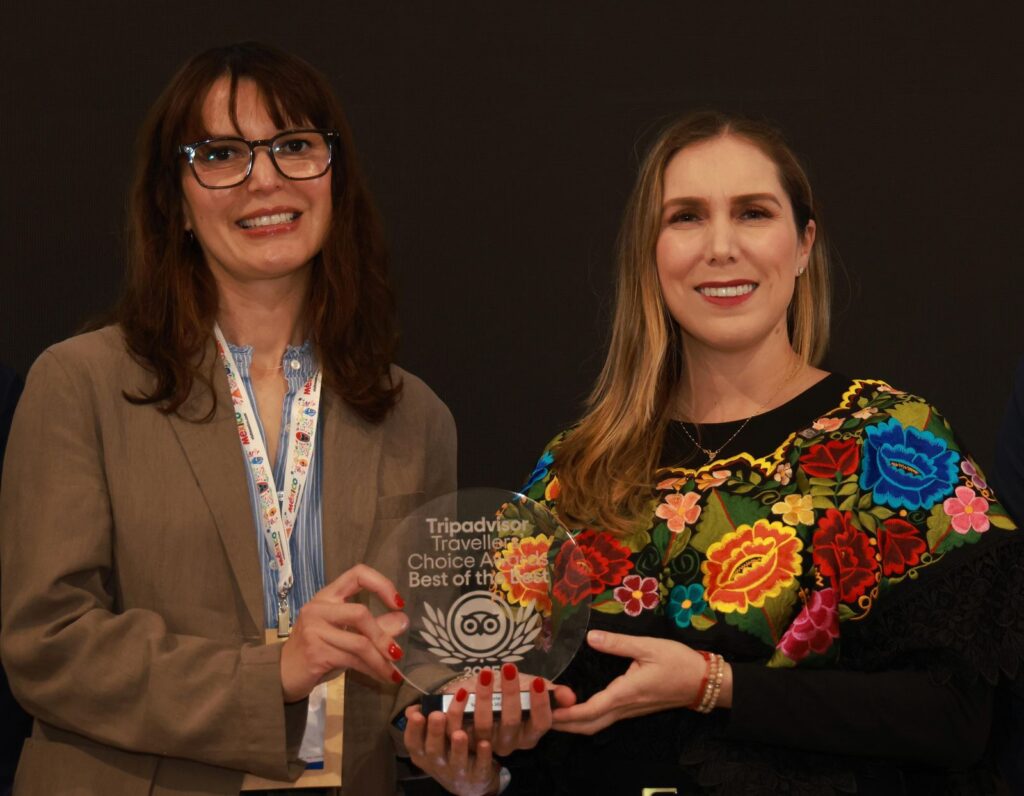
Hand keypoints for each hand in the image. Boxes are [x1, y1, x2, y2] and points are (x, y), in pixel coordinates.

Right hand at [279, 564, 406, 701]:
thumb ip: (375, 625)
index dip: (381, 584)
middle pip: (360, 613)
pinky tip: (382, 676)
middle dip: (383, 635)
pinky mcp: (315, 652)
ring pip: (359, 642)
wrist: (284, 674)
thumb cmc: (318, 649)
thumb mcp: (346, 634)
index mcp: (327, 596)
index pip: (357, 574)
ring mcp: (314, 629)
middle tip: (398, 653)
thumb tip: (403, 620)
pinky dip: (371, 669)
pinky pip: (352, 659)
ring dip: (381, 659)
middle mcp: (318, 608)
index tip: (398, 603)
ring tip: (394, 672)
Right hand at [403, 708, 499, 795]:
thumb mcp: (433, 740)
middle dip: (435, 732)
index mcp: (424, 753)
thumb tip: (412, 709)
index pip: (413, 743)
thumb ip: (425, 721)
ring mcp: (458, 772)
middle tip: (437, 715)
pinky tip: (485, 743)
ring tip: (459, 733)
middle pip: (434, 750)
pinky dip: (482, 755)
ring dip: (458, 747)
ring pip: (457, 760)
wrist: (470, 783)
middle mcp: (438, 764)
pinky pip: (480, 766)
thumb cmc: (447, 752)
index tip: (417, 715)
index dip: (413, 730)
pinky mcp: (478, 775)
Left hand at [455, 663, 574, 754]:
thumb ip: (550, 692)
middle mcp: (509, 743)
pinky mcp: (462, 739)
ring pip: (485, 724)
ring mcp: (484, 743)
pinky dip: (459, 708)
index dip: (540, 704)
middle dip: (511, 694)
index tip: (537, 681)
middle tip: (509, 668)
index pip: (540, 723)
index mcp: (529, 733)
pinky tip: (462, 690)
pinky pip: (459, 726)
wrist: (473, 702)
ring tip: (486, 673)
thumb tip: (571, 696)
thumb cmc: (505, 694)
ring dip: (485, 697)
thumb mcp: (528, 690)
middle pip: (512, 722)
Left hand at [551, 630, 731, 734]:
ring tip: (550, 712)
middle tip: (538, 714)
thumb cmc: (678, 662)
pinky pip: (605, 719)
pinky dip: (586, 718)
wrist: (704, 682)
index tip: (544, 709)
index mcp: (625, 693)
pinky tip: (576, 709)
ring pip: (596, 724)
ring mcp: (629, 711)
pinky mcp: (633, 708)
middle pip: (588, 725)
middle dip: (563, 724)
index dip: (565, 713)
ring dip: (573, 723)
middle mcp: (625, 707)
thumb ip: (618, 643)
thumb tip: (590, 637)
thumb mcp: (649, 647)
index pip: (589, 710)